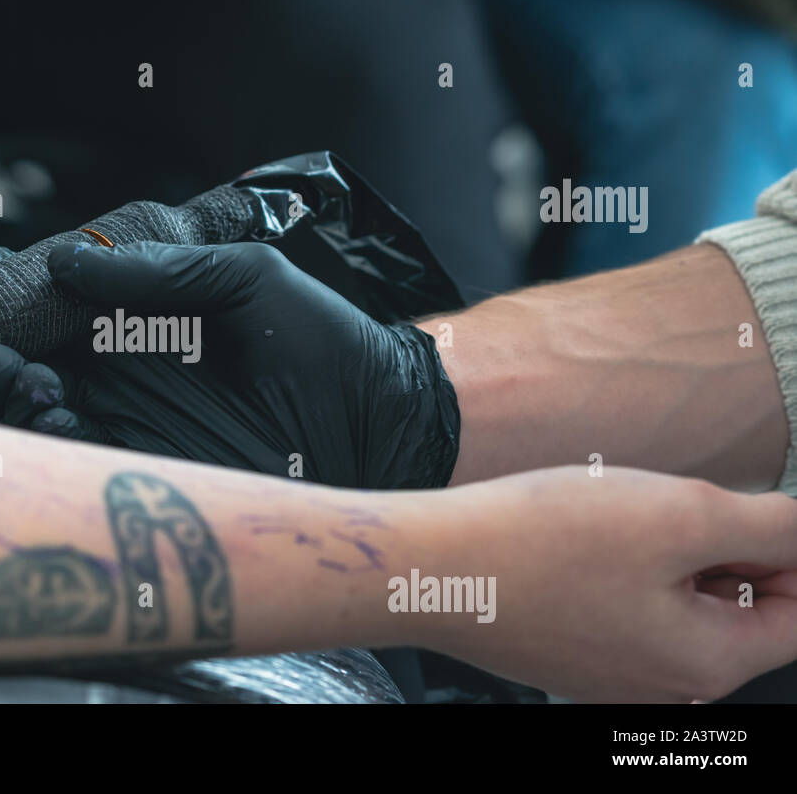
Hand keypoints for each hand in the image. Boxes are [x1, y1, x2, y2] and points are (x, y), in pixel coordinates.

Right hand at [0, 234, 459, 487]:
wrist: (375, 420)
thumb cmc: (321, 339)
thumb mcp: (246, 279)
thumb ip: (159, 271)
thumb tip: (68, 260)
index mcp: (133, 310)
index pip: (45, 289)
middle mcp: (113, 363)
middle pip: (17, 348)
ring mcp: (120, 415)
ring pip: (28, 404)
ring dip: (4, 385)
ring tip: (15, 371)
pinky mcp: (136, 466)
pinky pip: (67, 455)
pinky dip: (44, 436)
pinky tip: (54, 414)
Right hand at [418, 466, 796, 701]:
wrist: (431, 565)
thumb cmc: (543, 541)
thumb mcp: (680, 514)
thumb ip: (771, 526)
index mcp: (705, 664)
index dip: (782, 549)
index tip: (735, 508)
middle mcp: (663, 687)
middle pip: (736, 613)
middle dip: (718, 551)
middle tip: (662, 507)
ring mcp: (610, 677)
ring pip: (676, 608)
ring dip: (666, 557)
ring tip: (612, 520)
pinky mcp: (568, 655)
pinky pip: (624, 613)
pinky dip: (620, 572)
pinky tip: (577, 541)